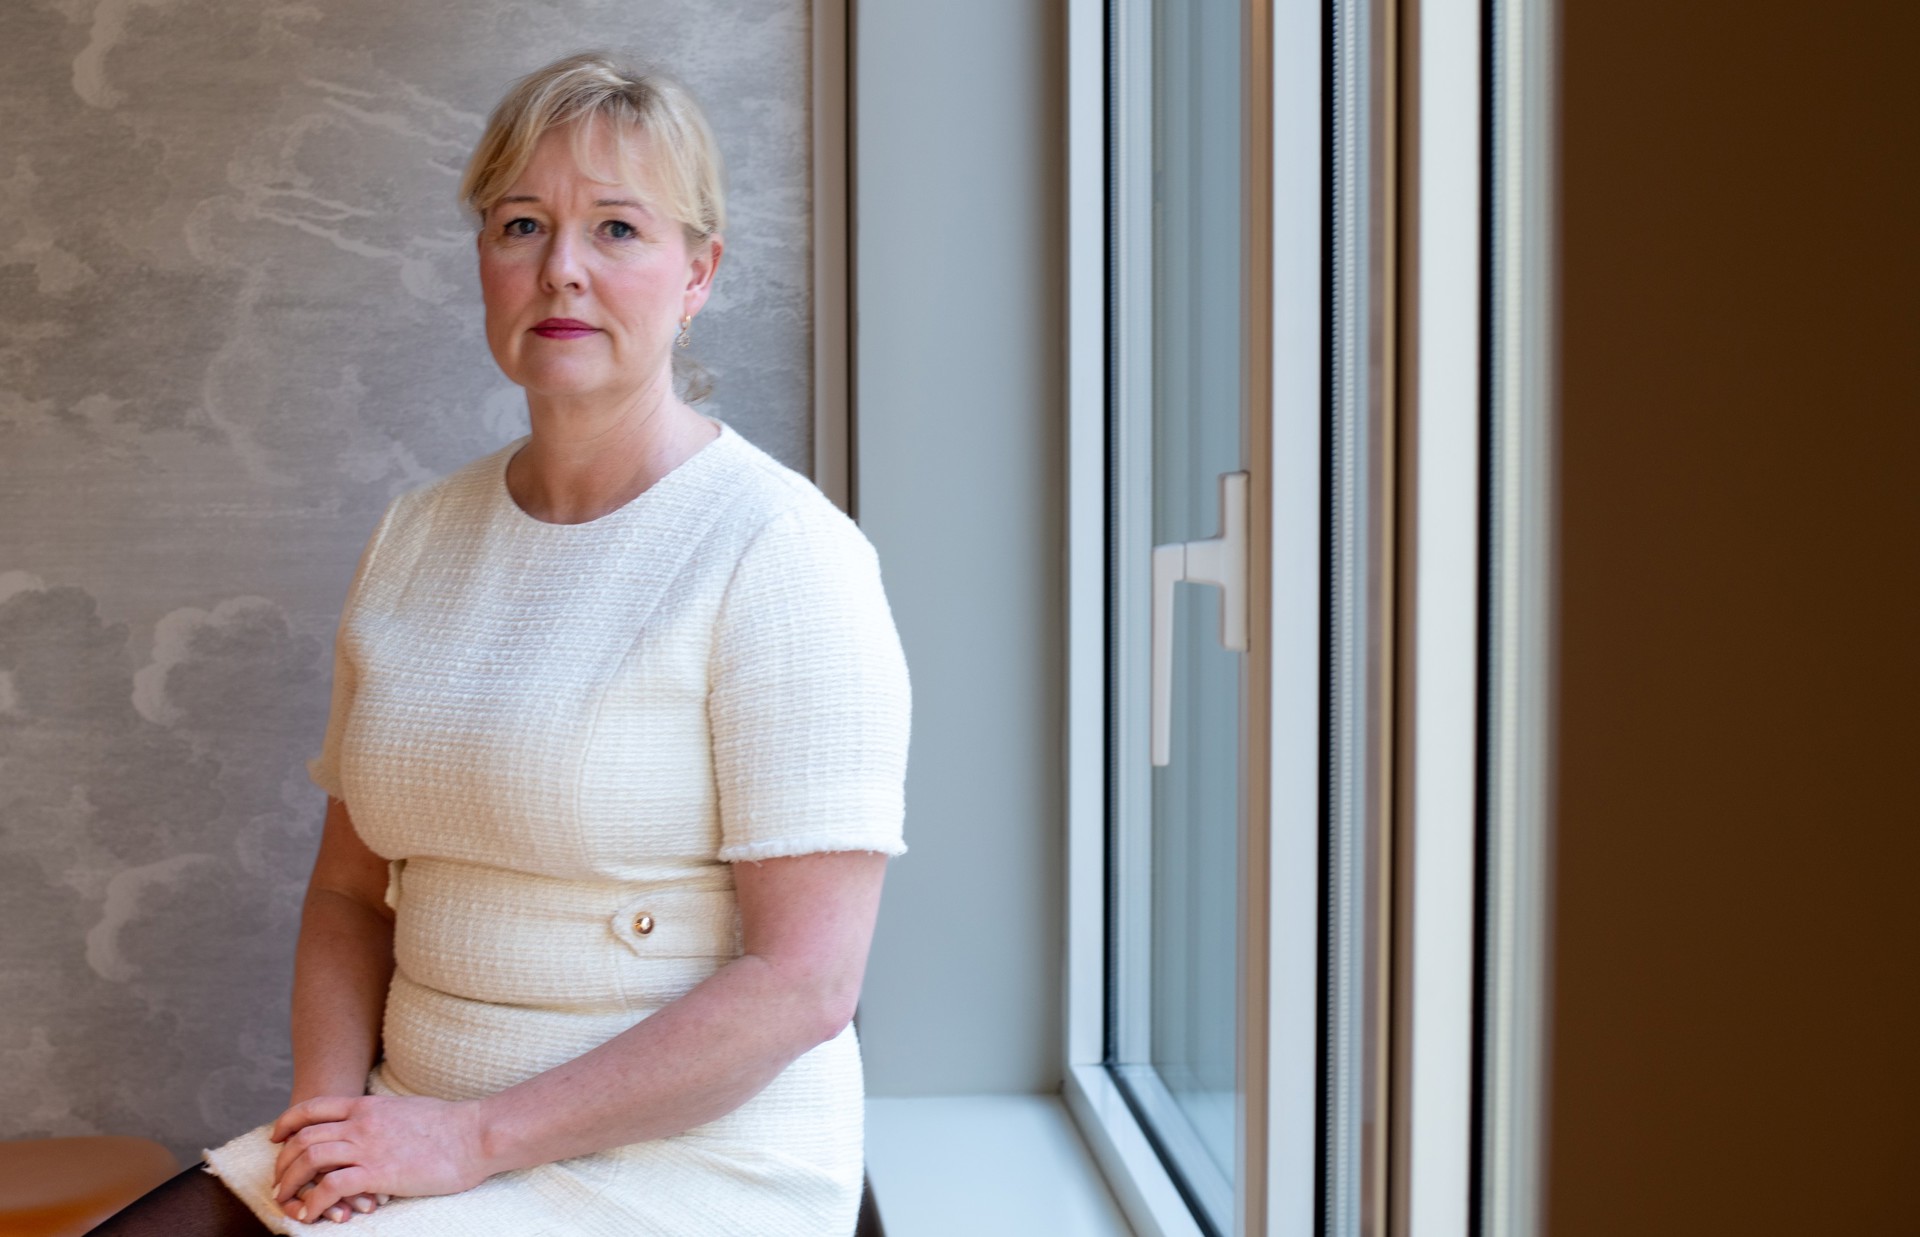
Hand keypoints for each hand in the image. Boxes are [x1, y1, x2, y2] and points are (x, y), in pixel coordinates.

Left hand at [269, 1093, 489, 1222]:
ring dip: (289, 1184)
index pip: (312, 1108)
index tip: (276, 1138)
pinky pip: (330, 1187)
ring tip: (286, 1202)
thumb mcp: (406, 1110)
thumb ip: (382, 1117)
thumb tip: (372, 1129)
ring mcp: (368, 1147)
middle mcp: (361, 1123)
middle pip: (303, 1138)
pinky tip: (309, 1216)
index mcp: (367, 1106)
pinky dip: (312, 1203)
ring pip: (309, 1161)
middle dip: (282, 1163)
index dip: (287, 1124)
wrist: (476, 1134)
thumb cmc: (450, 1126)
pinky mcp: (378, 1173)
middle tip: (279, 1183)